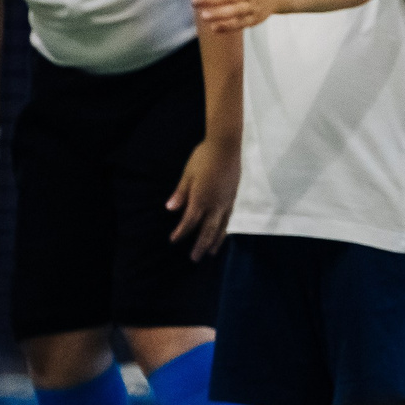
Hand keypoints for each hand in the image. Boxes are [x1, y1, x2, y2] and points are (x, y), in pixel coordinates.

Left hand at [166, 133, 238, 258]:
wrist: (227, 146)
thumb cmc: (203, 157)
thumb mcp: (188, 173)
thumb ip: (181, 192)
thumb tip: (170, 209)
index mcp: (201, 198)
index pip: (190, 221)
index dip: (181, 232)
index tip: (173, 241)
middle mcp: (215, 204)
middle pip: (208, 229)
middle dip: (200, 245)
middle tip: (195, 259)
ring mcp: (227, 201)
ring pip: (222, 226)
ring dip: (216, 241)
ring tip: (212, 253)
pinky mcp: (233, 197)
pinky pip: (229, 218)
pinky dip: (225, 229)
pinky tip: (223, 232)